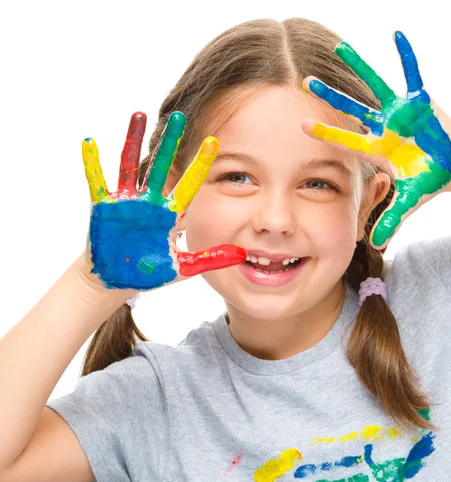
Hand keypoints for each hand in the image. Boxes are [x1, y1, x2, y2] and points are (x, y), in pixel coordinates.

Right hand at [81, 111, 245, 290]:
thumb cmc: (149, 272)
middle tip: (180, 116)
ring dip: (133, 141)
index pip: (189, 185)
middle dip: (170, 143)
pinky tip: (90, 143)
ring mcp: (126, 202)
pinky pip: (97, 182)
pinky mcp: (103, 208)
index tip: (215, 142)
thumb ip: (211, 259)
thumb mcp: (184, 267)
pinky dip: (93, 164)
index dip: (200, 165)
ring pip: (131, 166)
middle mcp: (150, 202)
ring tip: (138, 114)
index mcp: (170, 214)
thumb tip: (242, 254)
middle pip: (162, 167)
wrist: (118, 280)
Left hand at [302, 31, 450, 249]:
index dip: (326, 134)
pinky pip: (412, 75)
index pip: (346, 141)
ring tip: (339, 49)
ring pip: (374, 87)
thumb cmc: (426, 179)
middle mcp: (382, 127)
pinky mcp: (420, 100)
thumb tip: (375, 246)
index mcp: (376, 149)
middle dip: (330, 97)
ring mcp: (399, 111)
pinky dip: (406, 57)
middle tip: (305, 83)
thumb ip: (391, 220)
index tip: (301, 126)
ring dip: (359, 68)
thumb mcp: (409, 200)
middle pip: (351, 109)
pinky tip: (397, 36)